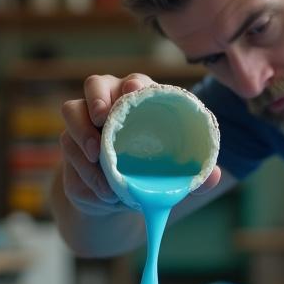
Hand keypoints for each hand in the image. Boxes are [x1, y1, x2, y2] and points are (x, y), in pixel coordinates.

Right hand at [59, 73, 221, 214]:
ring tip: (96, 156)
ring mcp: (84, 123)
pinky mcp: (70, 145)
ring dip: (82, 133)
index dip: (133, 85)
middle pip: (95, 84)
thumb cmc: (148, 175)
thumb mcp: (172, 177)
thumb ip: (193, 175)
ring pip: (72, 112)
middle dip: (98, 97)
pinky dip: (84, 169)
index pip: (135, 82)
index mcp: (139, 104)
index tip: (135, 92)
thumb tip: (214, 175)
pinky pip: (68, 149)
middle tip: (103, 118)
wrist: (117, 201)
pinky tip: (101, 188)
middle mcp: (109, 105)